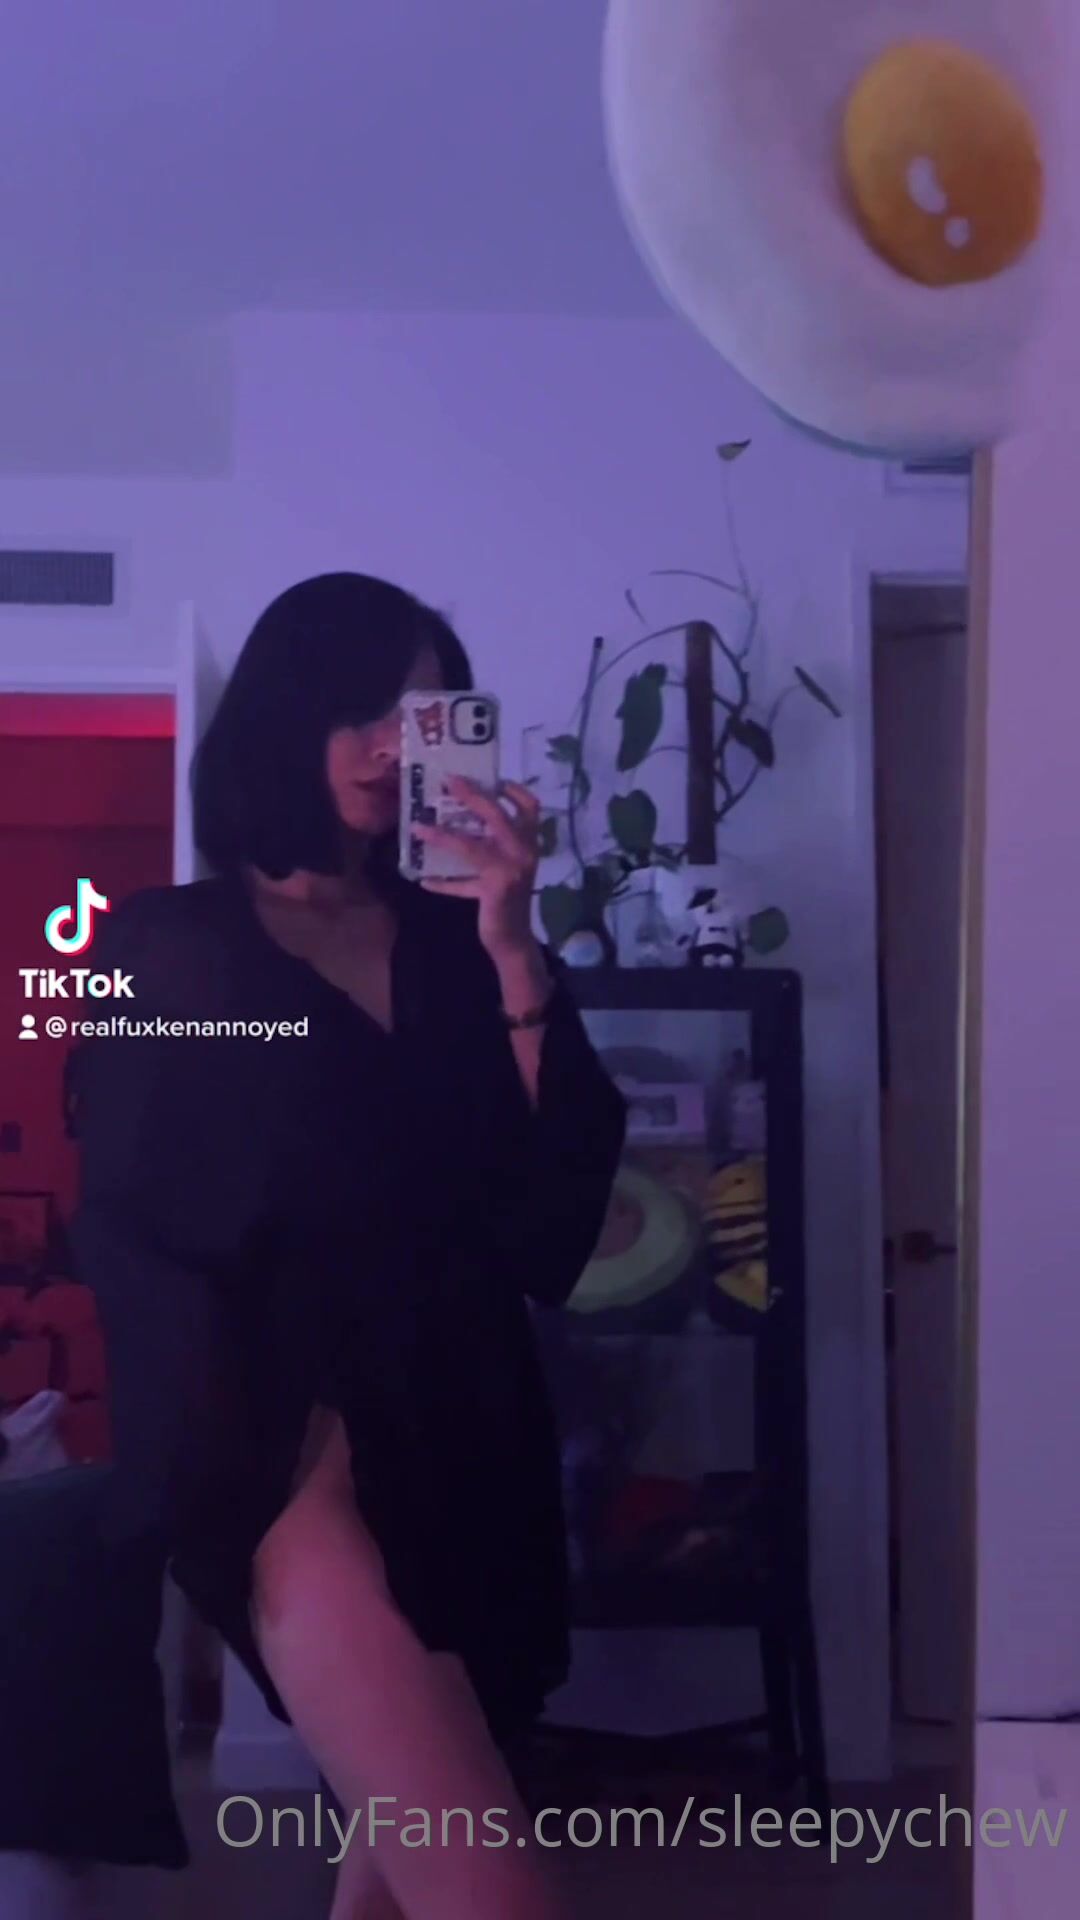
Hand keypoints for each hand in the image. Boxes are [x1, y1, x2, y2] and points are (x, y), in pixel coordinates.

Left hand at [412, 776, 541, 961]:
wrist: (515, 940)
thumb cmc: (509, 900)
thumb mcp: (508, 868)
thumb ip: (494, 846)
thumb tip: (460, 821)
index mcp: (530, 843)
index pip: (530, 807)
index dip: (513, 790)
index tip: (491, 778)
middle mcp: (524, 852)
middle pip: (497, 816)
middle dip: (472, 796)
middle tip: (449, 781)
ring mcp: (511, 871)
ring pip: (471, 847)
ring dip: (442, 836)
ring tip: (418, 828)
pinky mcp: (496, 891)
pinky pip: (462, 884)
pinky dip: (443, 883)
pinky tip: (424, 880)